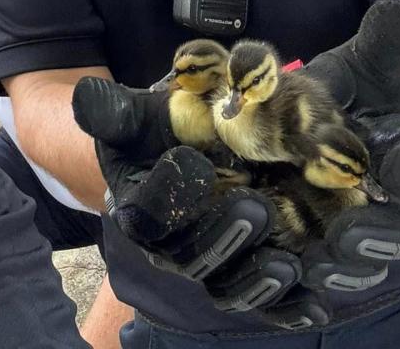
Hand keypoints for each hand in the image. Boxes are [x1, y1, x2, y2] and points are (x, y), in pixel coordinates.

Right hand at [72, 78, 321, 325]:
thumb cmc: (155, 136)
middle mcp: (171, 247)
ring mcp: (211, 269)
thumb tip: (85, 93)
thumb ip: (113, 109)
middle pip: (194, 254)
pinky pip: (266, 304)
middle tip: (256, 208)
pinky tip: (314, 303)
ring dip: (257, 278)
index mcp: (139, 208)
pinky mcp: (246, 282)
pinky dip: (289, 307)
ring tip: (286, 263)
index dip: (169, 189)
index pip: (148, 208)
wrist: (177, 160)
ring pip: (231, 284)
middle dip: (225, 235)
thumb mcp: (134, 117)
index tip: (193, 160)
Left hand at [298, 0, 399, 291]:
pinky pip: (323, 265)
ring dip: (338, 262)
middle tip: (348, 234)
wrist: (349, 114)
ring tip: (314, 263)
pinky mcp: (327, 238)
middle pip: (397, 229)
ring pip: (360, 256)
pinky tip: (286, 272)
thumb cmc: (366, 87)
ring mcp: (365, 224)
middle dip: (375, 235)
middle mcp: (395, 198)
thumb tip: (395, 11)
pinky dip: (307, 272)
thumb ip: (385, 39)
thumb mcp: (373, 59)